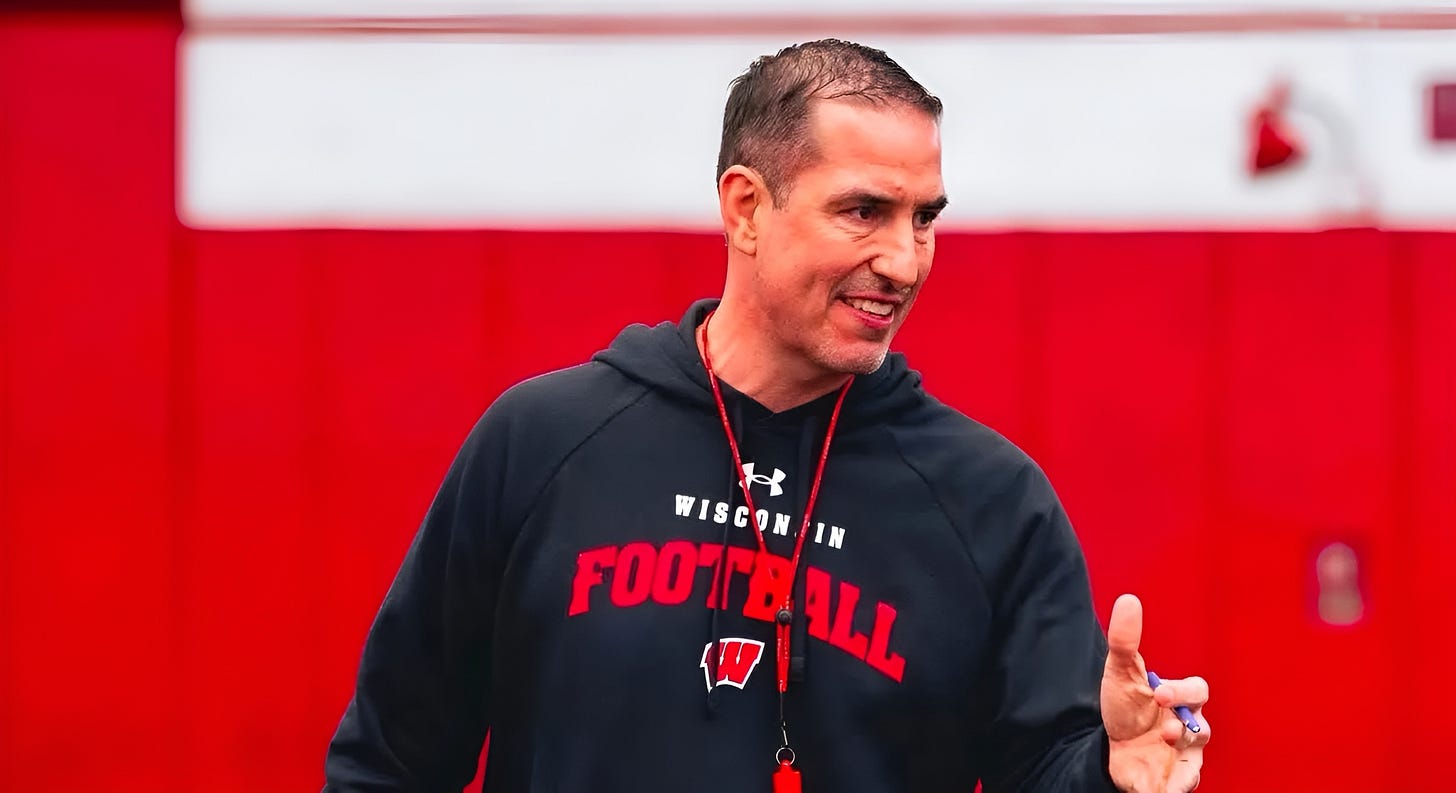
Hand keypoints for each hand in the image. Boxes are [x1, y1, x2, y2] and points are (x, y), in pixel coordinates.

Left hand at [1101, 594, 1209, 792]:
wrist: (1110, 748)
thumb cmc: (1124, 708)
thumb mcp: (1119, 673)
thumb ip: (1124, 640)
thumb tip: (1128, 600)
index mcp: (1181, 699)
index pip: (1199, 690)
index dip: (1184, 690)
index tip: (1159, 692)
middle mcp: (1189, 727)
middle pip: (1204, 729)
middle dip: (1187, 728)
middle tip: (1167, 728)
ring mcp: (1184, 756)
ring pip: (1196, 759)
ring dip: (1182, 759)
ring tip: (1163, 750)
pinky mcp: (1173, 779)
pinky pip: (1183, 785)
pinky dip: (1173, 788)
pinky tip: (1160, 790)